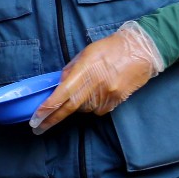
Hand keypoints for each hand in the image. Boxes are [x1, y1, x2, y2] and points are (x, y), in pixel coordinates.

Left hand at [29, 21, 164, 133]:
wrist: (142, 50)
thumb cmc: (111, 48)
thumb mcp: (86, 53)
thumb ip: (70, 70)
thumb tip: (58, 85)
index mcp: (85, 70)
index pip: (62, 94)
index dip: (47, 108)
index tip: (36, 118)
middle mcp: (96, 85)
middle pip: (70, 107)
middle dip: (52, 119)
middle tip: (38, 129)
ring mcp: (108, 94)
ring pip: (85, 109)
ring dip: (76, 106)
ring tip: (84, 91)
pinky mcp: (117, 101)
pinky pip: (98, 110)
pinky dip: (92, 106)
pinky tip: (97, 94)